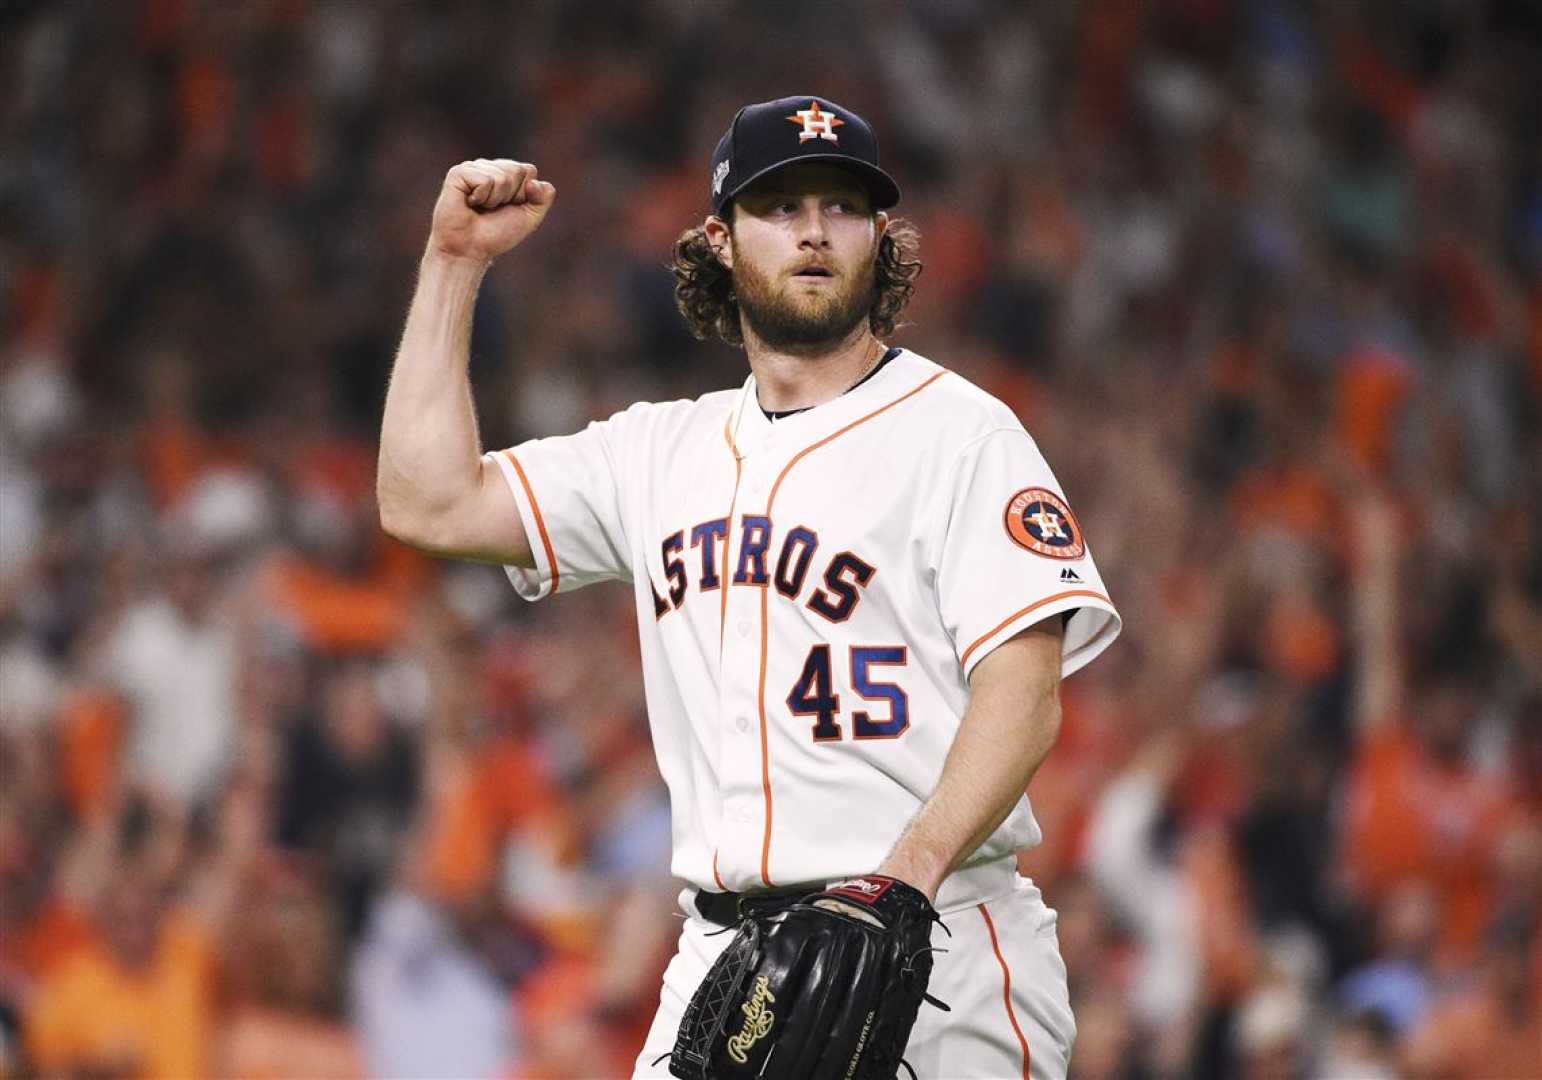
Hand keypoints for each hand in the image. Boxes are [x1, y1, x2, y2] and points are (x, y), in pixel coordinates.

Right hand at [428, 158, 555, 264]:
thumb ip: (544, 197)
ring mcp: (474, 168)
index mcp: (507, 174)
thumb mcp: (530, 217)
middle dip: (511, 196)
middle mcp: (490, 167)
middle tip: (492, 209)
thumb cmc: (496, 234)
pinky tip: (470, 203)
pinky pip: (485, 180)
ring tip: (480, 208)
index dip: (524, 195)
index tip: (509, 208)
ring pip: (502, 176)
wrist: (470, 250)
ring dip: (495, 200)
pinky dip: (482, 197)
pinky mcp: (459, 173)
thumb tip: (533, 182)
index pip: (529, 171)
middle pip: (518, 170)